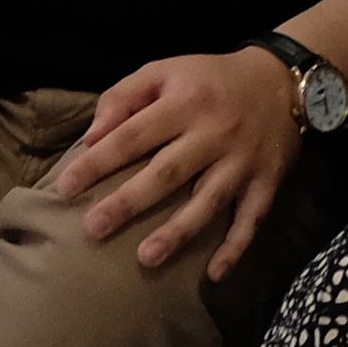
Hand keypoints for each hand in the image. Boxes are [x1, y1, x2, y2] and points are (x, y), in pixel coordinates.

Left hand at [55, 45, 300, 280]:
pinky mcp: (267, 182)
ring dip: (178, 231)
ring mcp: (242, 161)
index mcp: (185, 101)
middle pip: (168, 171)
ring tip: (146, 258)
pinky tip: (214, 275)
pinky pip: (251, 219)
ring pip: (208, 201)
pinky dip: (235, 248)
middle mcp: (214, 132)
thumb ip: (125, 96)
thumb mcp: (166, 71)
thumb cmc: (210, 80)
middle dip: (130, 201)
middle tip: (93, 228)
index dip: (99, 161)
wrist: (282, 80)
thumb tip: (91, 137)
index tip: (65, 187)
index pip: (134, 133)